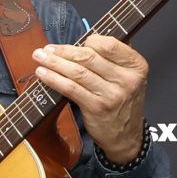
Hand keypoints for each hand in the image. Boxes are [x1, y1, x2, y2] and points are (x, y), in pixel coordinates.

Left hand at [30, 36, 148, 163]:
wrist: (126, 136)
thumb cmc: (122, 102)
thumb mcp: (129, 77)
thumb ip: (114, 59)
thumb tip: (84, 41)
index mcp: (136, 66)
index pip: (110, 45)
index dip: (89, 40)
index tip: (74, 42)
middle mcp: (127, 79)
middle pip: (89, 57)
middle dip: (64, 51)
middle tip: (47, 49)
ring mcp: (111, 94)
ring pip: (78, 72)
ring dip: (55, 63)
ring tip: (39, 58)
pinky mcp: (96, 107)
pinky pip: (71, 89)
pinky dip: (54, 79)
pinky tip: (43, 74)